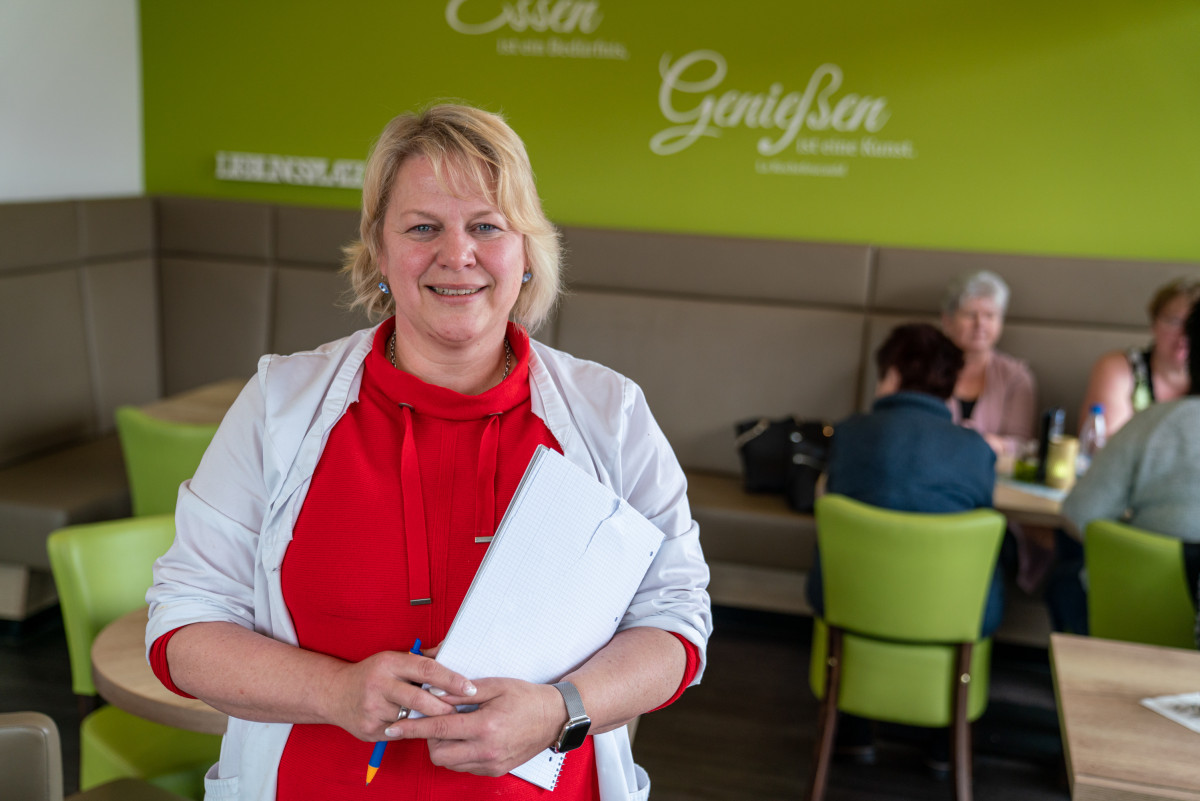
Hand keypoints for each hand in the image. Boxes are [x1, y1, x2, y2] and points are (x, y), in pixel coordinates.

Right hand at [327, 649, 476, 741]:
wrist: (334, 694)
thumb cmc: (371, 674)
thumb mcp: (393, 659)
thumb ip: (422, 658)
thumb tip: (451, 649)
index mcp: (389, 663)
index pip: (426, 669)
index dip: (451, 679)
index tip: (469, 688)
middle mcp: (379, 684)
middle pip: (420, 698)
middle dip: (444, 707)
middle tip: (461, 710)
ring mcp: (373, 709)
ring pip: (411, 718)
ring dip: (429, 721)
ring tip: (443, 720)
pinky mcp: (370, 730)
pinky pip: (400, 732)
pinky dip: (412, 730)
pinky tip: (418, 727)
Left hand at [384, 678, 564, 776]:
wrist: (555, 717)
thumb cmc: (527, 698)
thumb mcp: (495, 686)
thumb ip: (462, 691)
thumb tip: (434, 694)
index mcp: (485, 726)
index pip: (438, 728)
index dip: (412, 728)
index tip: (394, 728)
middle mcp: (486, 750)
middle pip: (438, 753)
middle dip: (428, 738)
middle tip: (436, 720)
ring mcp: (491, 763)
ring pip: (449, 763)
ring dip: (443, 747)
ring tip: (453, 728)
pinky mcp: (495, 770)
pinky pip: (464, 767)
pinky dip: (458, 754)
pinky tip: (466, 738)